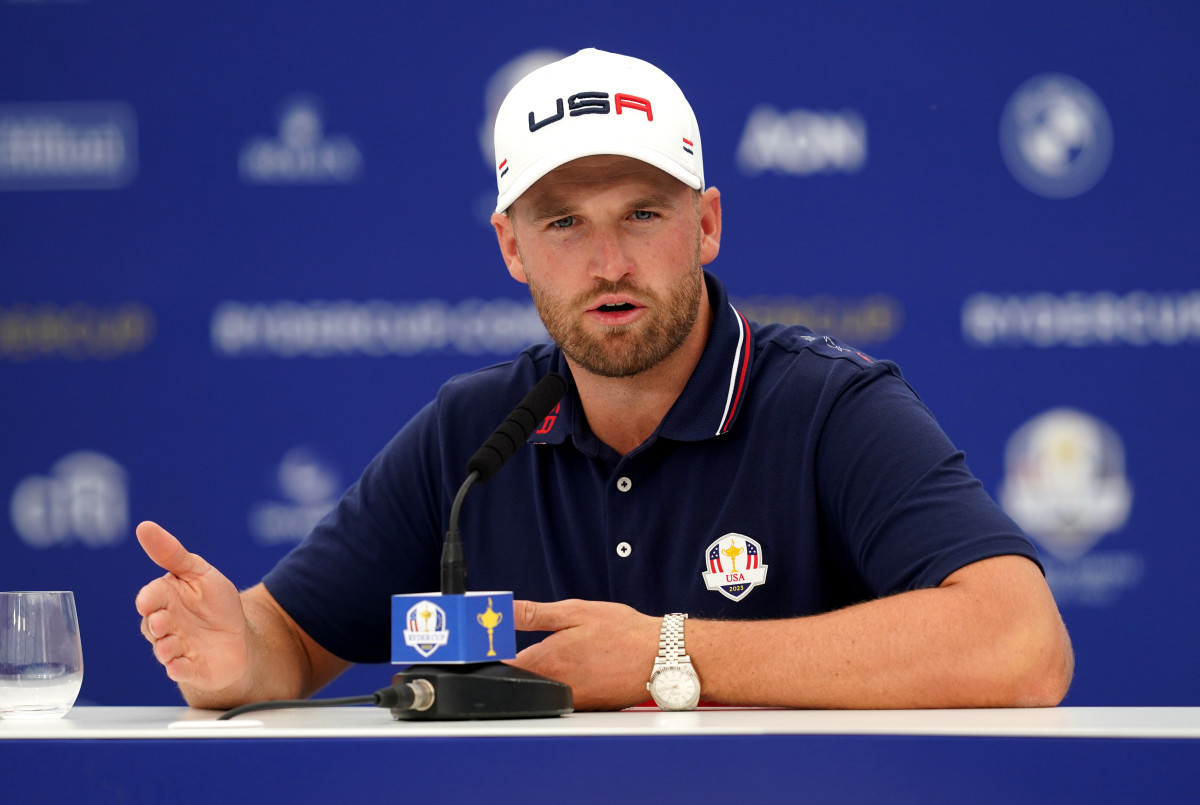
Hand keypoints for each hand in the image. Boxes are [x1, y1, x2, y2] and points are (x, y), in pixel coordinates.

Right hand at [134, 521, 249, 693]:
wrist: (239, 636)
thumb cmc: (215, 603)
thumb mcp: (199, 573)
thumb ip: (172, 553)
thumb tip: (144, 526)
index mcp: (166, 600)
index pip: (150, 599)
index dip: (150, 600)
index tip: (149, 601)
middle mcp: (167, 625)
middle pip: (153, 626)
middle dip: (157, 624)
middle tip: (163, 621)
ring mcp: (177, 649)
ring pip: (163, 650)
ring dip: (165, 648)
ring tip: (171, 645)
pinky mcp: (191, 669)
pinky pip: (179, 671)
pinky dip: (178, 670)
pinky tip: (178, 667)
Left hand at [509, 599, 659, 710]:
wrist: (660, 657)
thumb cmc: (623, 633)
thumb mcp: (575, 611)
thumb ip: (534, 614)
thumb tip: (502, 610)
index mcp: (547, 661)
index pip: (502, 665)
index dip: (495, 652)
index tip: (492, 642)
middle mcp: (555, 687)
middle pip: (521, 678)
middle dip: (521, 661)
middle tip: (537, 642)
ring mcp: (571, 701)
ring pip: (543, 689)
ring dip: (545, 672)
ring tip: (568, 653)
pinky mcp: (586, 708)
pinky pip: (564, 697)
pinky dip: (565, 683)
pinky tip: (582, 667)